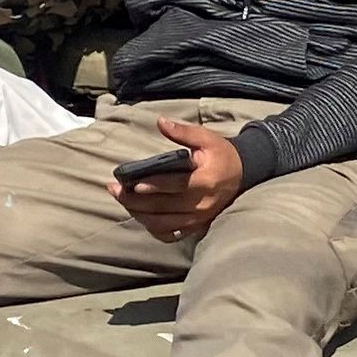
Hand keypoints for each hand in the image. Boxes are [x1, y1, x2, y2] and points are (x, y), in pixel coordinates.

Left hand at [111, 119, 246, 242]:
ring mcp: (198, 219)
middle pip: (163, 207)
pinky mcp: (196, 226)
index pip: (176, 186)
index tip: (133, 183)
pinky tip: (141, 217)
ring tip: (122, 201)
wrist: (242, 174)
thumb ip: (183, 132)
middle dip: (135, 199)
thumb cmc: (222, 154)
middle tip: (114, 190)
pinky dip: (153, 228)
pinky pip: (170, 234)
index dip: (154, 186)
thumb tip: (160, 122)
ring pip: (163, 223)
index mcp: (205, 181)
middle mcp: (201, 204)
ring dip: (139, 214)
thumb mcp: (207, 138)